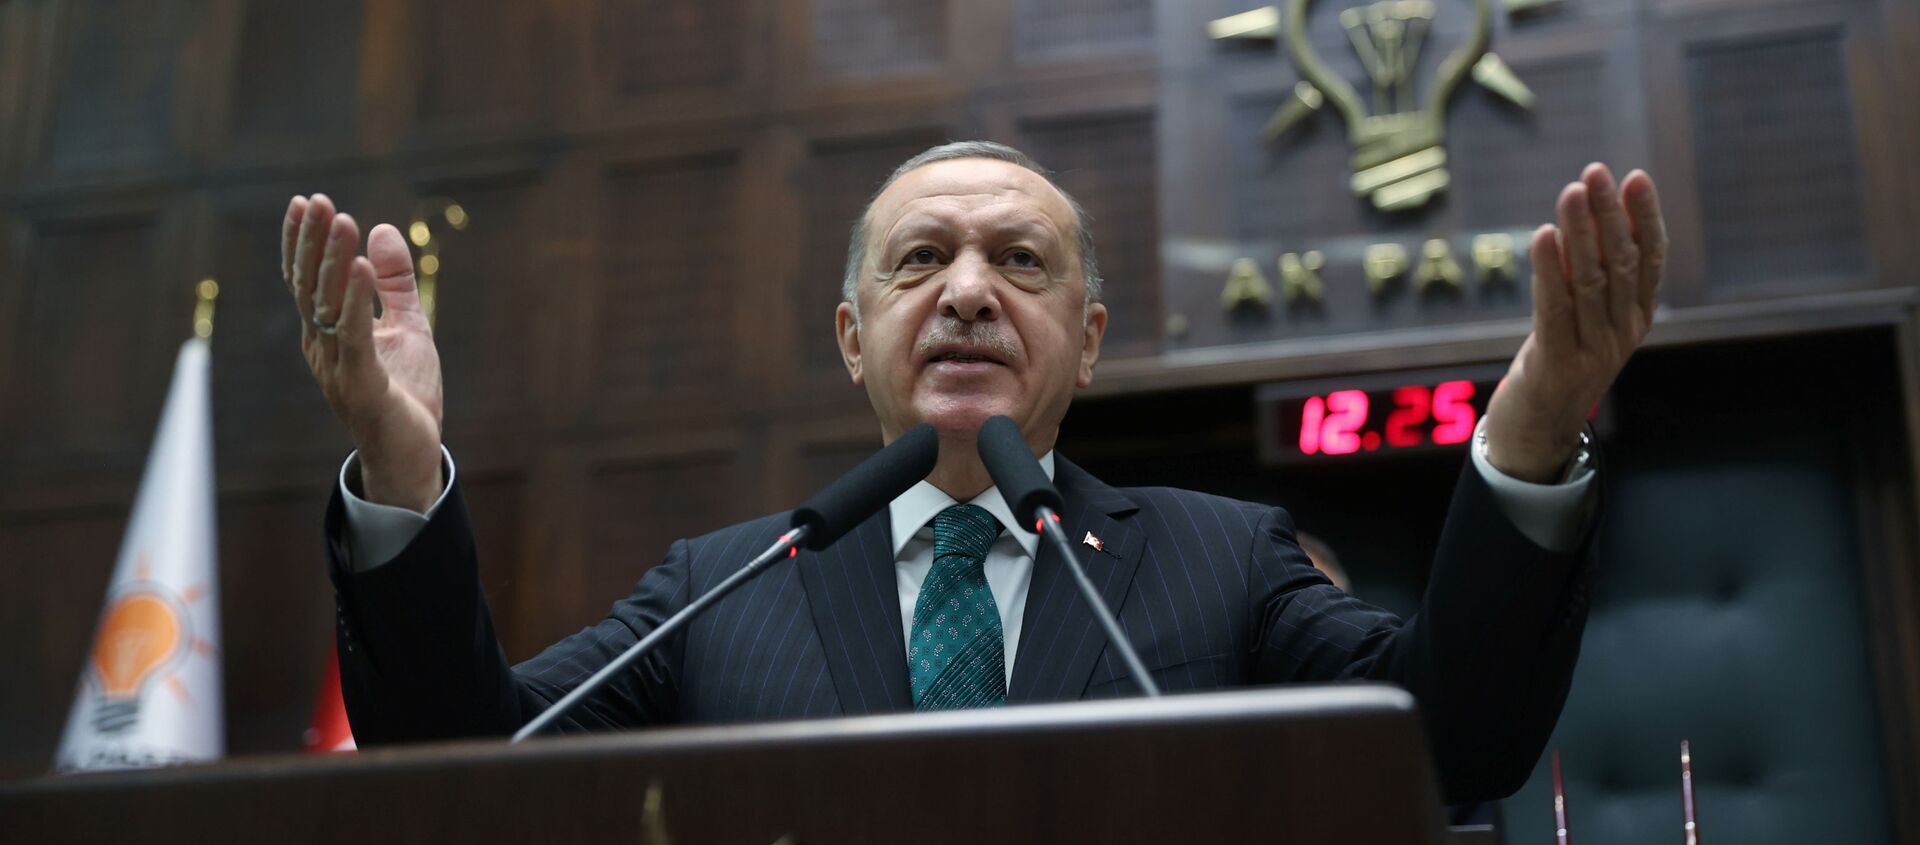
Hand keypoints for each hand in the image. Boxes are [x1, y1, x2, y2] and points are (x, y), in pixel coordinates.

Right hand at [283, 194, 445, 510]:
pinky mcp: (363, 386)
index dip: (305, 240)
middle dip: (313, 241)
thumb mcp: (406, 325)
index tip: (307, 201)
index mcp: (327, 331)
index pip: (307, 278)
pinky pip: (355, 337)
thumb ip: (395, 282)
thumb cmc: (404, 393)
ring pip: (328, 306)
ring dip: (334, 261)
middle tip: (317, 200)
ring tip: (342, 221)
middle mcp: (323, 346)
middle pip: (310, 285)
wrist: (412, 454)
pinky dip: (356, 301)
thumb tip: (383, 229)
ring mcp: (338, 367)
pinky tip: (362, 268)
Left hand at [1483, 163, 1666, 481]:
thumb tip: (1586, 216)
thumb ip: (1587, 275)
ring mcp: (1595, 350)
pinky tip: (1543, 236)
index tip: (1634, 178)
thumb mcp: (1580, 316)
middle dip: (1609, 214)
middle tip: (1596, 172)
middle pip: (1622, 263)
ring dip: (1581, 233)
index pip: (1650, 259)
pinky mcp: (1559, 364)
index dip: (1644, 217)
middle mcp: (1622, 332)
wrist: (1537, 428)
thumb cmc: (1558, 361)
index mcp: (1636, 317)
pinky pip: (1556, 309)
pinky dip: (1550, 270)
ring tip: (1572, 192)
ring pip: (1591, 282)